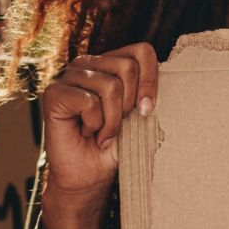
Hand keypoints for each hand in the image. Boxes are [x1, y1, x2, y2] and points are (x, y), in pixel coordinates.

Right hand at [37, 43, 158, 228]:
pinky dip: (95, 123)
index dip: (151, 79)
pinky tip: (88, 133)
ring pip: (109, 85)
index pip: (141, 51)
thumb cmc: (116, 148)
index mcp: (110, 64)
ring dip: (112, 119)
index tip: (148, 110)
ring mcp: (69, 77)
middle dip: (129, 104)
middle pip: (126, 66)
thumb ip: (149, 91)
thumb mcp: (141, 116)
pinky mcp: (54, 93)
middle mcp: (88, 65)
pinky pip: (88, 100)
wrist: (91, 178)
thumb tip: (174, 73)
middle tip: (119, 126)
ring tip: (103, 133)